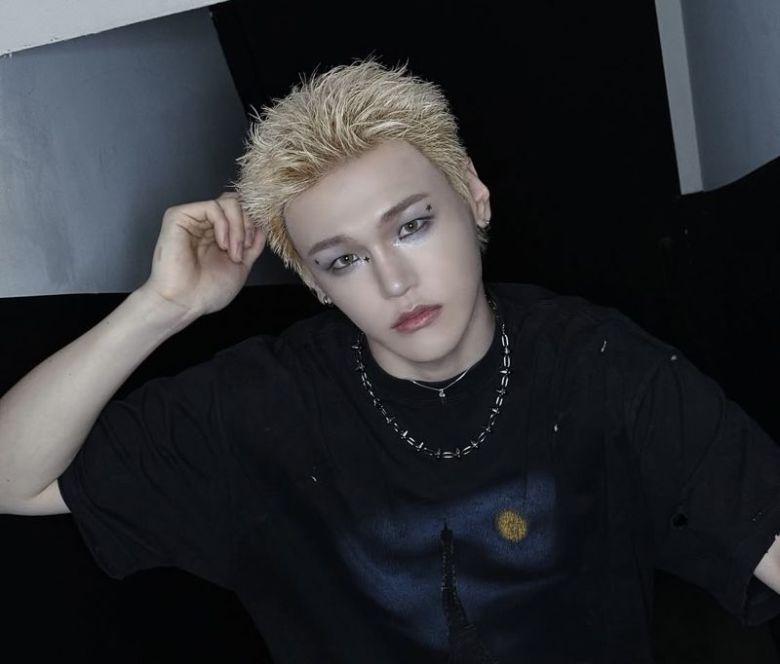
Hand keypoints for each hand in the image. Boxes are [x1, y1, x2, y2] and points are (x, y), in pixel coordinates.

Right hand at [140, 192, 265, 316]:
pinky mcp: (179, 216)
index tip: (252, 246)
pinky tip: (221, 244)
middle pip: (237, 203)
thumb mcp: (241, 266)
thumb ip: (252, 245)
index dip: (253, 223)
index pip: (241, 211)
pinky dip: (224, 224)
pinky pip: (212, 206)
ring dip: (238, 228)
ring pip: (228, 202)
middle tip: (243, 250)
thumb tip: (262, 227)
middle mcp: (205, 224)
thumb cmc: (207, 291)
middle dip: (248, 225)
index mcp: (217, 234)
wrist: (185, 303)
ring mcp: (193, 219)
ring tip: (233, 252)